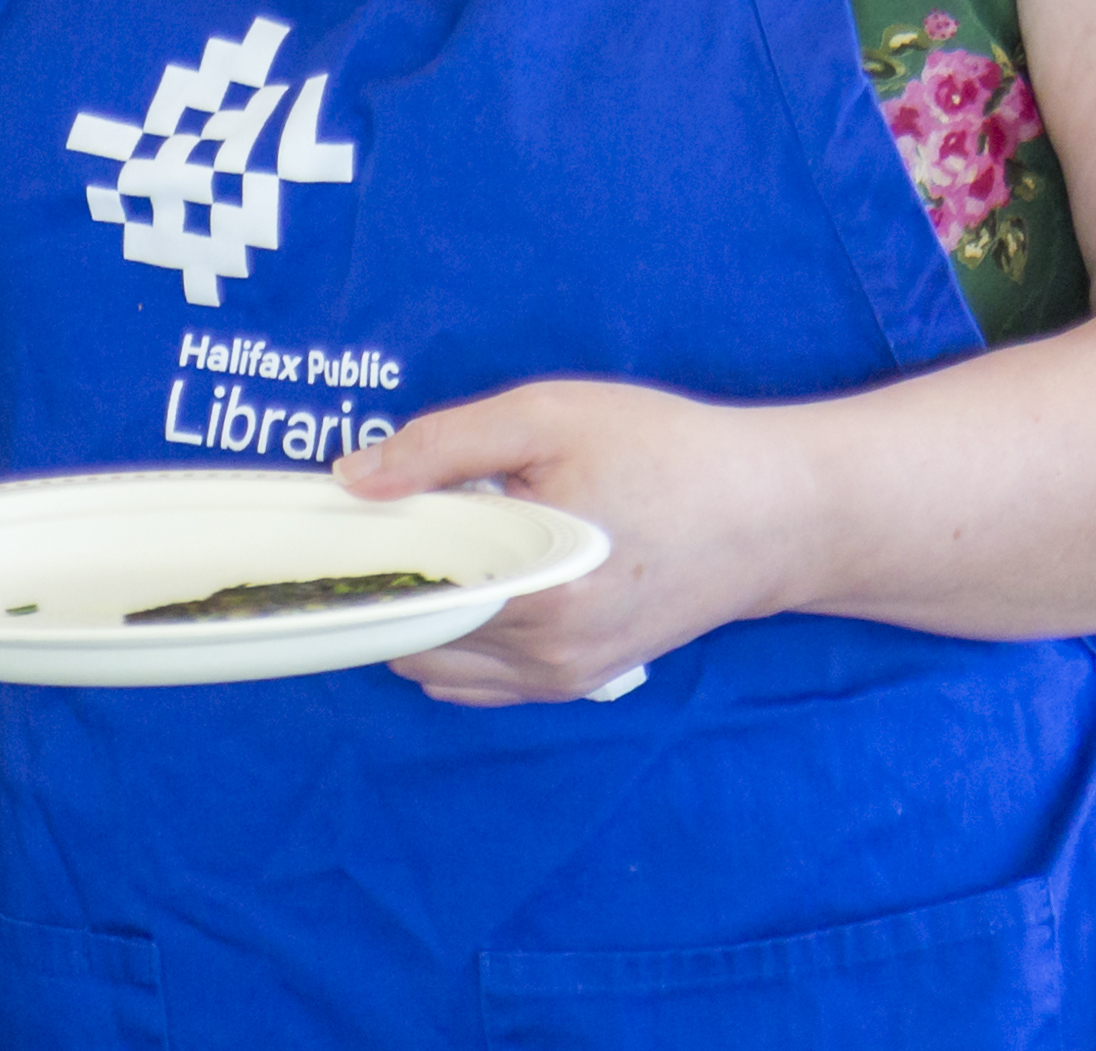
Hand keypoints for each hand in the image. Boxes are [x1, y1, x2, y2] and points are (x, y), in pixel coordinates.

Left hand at [334, 378, 815, 704]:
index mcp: (531, 596)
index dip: (352, 563)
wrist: (774, 514)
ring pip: (440, 663)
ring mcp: (564, 678)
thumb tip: (353, 481)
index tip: (322, 523)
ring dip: (417, 610)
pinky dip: (455, 634)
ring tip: (429, 538)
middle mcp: (544, 658)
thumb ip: (443, 448)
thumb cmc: (665, 453)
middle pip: (408, 638)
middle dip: (383, 583)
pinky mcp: (581, 678)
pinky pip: (482, 676)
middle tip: (381, 517)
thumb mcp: (547, 418)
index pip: (396, 603)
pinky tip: (468, 572)